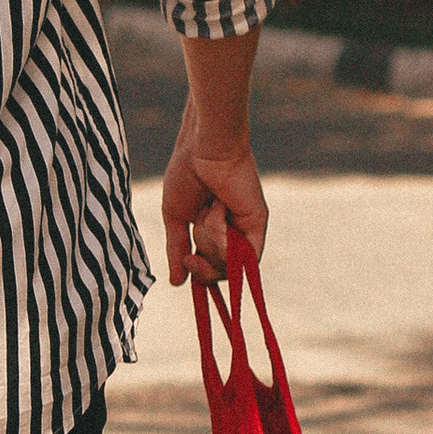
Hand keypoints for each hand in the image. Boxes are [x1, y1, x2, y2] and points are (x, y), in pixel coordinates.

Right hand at [163, 108, 267, 286]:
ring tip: (209, 208)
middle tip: (192, 253)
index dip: (199, 273)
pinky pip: (246, 254)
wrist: (202, 151)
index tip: (186, 263)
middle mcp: (230, 233)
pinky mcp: (257, 223)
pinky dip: (227, 241)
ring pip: (228, 263)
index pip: (209, 267)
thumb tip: (176, 282)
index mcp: (210, 232)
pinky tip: (219, 215)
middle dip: (203, 266)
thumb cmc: (187, 175)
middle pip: (219, 271)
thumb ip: (177, 248)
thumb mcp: (175, 217)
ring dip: (211, 240)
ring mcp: (245, 229)